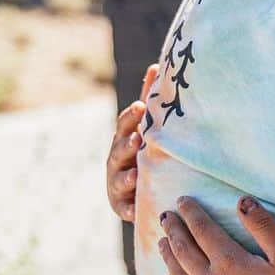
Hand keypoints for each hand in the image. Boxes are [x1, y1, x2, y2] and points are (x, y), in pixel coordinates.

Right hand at [106, 64, 158, 220]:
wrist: (138, 189)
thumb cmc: (145, 149)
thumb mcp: (147, 126)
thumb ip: (151, 99)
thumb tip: (157, 65)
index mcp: (125, 138)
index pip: (126, 125)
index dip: (131, 117)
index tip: (141, 107)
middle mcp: (117, 160)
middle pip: (119, 151)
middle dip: (127, 145)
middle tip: (137, 139)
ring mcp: (118, 183)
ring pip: (120, 179)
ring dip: (127, 176)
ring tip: (136, 174)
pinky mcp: (123, 206)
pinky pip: (126, 208)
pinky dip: (130, 207)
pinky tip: (136, 209)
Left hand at [158, 196, 274, 274]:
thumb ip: (263, 225)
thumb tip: (242, 201)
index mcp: (229, 263)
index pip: (203, 230)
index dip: (192, 213)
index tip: (182, 200)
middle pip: (184, 251)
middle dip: (174, 230)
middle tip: (166, 216)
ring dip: (168, 257)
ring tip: (162, 242)